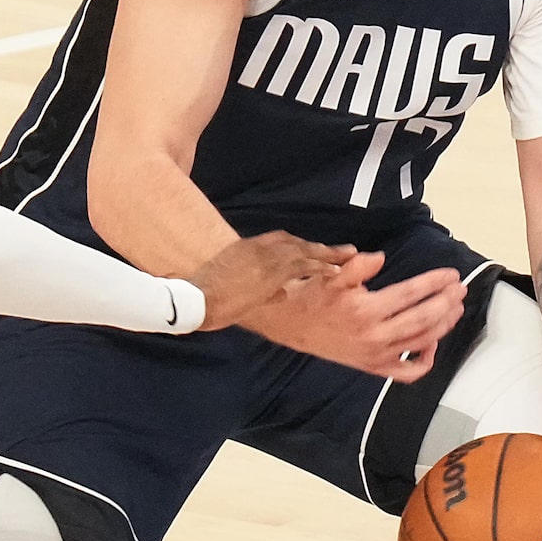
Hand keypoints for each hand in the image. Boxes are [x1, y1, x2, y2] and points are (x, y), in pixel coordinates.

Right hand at [187, 232, 356, 330]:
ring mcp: (265, 260)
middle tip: (345, 250)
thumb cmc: (202, 294)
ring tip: (348, 257)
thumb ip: (260, 287)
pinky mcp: (270, 273)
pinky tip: (336, 271)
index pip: (281, 242)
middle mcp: (257, 250)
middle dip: (320, 248)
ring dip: (327, 255)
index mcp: (245, 249)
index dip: (302, 247)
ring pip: (303, 252)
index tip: (317, 251)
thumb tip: (284, 292)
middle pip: (296, 244)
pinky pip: (302, 266)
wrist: (193, 298)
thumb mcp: (229, 284)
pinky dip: (320, 266)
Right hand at [240, 255, 464, 380]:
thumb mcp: (330, 274)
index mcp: (364, 309)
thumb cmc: (311, 295)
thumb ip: (356, 266)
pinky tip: (432, 344)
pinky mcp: (372, 367)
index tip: (451, 274)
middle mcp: (373, 335)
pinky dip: (424, 361)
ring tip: (455, 309)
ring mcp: (375, 355)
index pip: (411, 294)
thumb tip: (380, 258)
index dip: (434, 283)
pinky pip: (406, 372)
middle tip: (460, 289)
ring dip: (443, 326)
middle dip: (446, 303)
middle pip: (423, 319)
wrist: (288, 324)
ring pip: (420, 343)